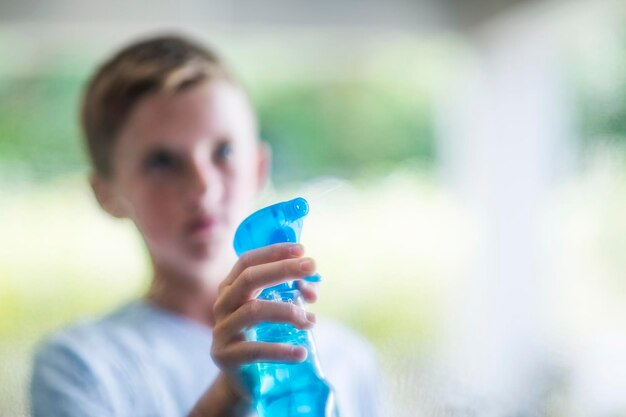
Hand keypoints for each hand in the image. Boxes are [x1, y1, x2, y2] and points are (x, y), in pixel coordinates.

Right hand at [211, 242, 318, 399]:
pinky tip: (301, 353)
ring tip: (311, 322)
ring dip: (289, 311)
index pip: (247, 261)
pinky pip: (255, 350)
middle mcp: (222, 304)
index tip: (302, 249)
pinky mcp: (225, 356)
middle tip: (312, 266)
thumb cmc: (263, 335)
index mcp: (231, 287)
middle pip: (249, 279)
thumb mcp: (278, 309)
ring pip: (254, 311)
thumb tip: (312, 289)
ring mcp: (221, 329)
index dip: (273, 252)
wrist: (245, 378)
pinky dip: (281, 350)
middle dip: (283, 269)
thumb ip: (294, 294)